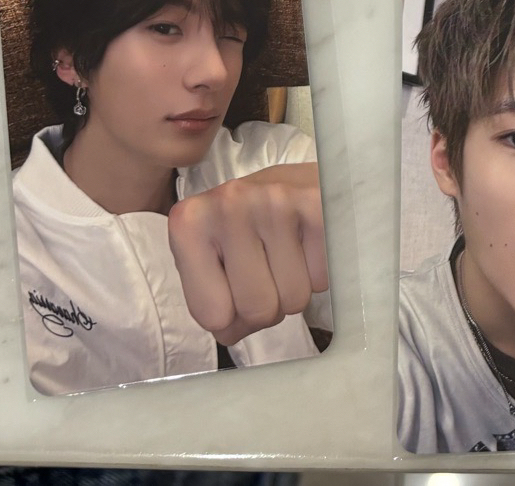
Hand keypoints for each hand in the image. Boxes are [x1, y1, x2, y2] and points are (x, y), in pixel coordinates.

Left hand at [168, 162, 327, 345]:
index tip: (237, 290)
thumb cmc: (252, 226)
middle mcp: (228, 204)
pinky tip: (311, 244)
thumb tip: (230, 333)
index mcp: (190, 222)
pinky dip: (322, 273)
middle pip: (257, 308)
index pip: (211, 315)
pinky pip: (324, 278)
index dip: (232, 317)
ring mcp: (276, 201)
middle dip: (270, 307)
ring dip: (297, 290)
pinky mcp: (318, 204)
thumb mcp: (214, 254)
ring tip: (291, 255)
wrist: (302, 181)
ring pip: (295, 299)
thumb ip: (211, 299)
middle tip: (271, 276)